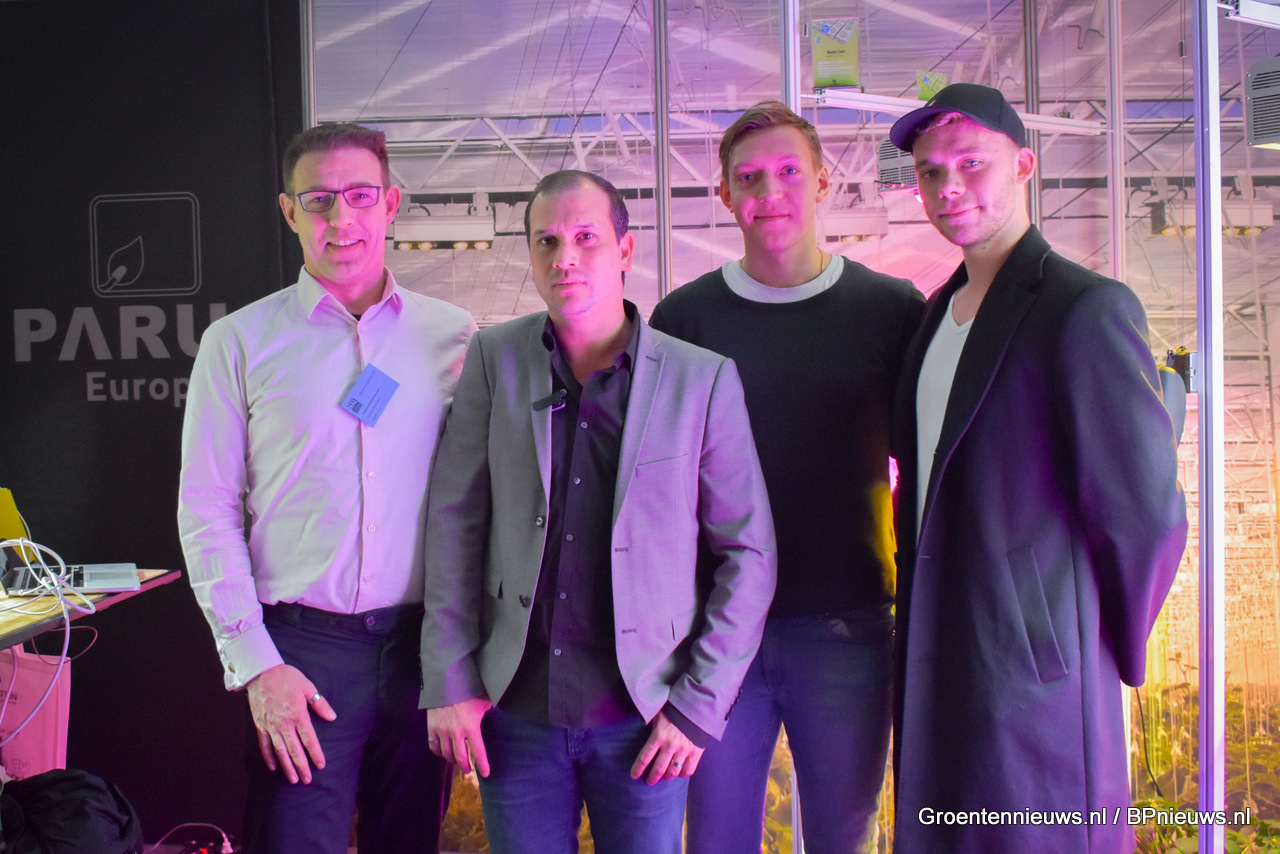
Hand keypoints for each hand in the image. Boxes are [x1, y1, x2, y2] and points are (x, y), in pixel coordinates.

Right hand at [246, 664, 336, 784]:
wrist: (261, 673)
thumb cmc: (287, 678)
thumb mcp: (308, 687)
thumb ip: (320, 704)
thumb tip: (332, 717)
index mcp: (298, 715)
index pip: (309, 739)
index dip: (315, 753)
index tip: (321, 765)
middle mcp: (284, 724)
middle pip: (294, 750)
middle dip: (301, 766)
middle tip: (307, 780)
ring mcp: (270, 726)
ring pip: (280, 751)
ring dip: (287, 766)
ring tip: (293, 779)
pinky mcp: (260, 725)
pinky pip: (264, 745)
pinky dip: (269, 757)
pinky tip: (274, 767)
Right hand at [427, 696, 492, 776]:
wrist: (446, 680)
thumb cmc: (468, 689)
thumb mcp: (484, 700)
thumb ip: (489, 709)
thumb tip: (498, 711)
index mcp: (472, 727)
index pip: (479, 752)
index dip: (483, 765)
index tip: (486, 773)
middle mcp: (456, 732)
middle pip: (460, 757)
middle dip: (465, 766)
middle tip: (468, 770)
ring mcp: (442, 731)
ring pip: (446, 754)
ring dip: (452, 760)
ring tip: (456, 762)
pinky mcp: (432, 727)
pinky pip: (433, 745)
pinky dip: (438, 752)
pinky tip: (442, 753)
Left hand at [630, 710, 703, 784]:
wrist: (698, 705)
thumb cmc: (675, 708)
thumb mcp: (658, 712)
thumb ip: (650, 722)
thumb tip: (640, 725)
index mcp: (659, 735)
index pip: (644, 757)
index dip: (638, 768)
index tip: (634, 776)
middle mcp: (670, 745)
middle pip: (658, 769)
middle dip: (652, 778)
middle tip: (649, 781)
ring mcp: (684, 750)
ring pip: (673, 771)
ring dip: (666, 777)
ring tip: (664, 777)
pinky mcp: (696, 752)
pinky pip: (689, 770)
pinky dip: (683, 774)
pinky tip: (679, 773)